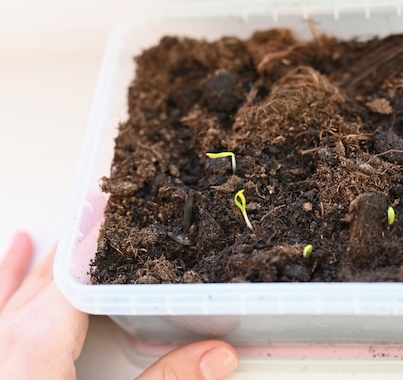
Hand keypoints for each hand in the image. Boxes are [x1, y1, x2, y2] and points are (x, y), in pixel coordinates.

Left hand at [0, 232, 238, 379]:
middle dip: (71, 251)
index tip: (113, 211)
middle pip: (44, 281)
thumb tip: (219, 354)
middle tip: (96, 221)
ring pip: (6, 295)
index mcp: (35, 343)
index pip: (74, 272)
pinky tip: (8, 269)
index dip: (96, 239)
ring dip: (25, 268)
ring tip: (32, 239)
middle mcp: (4, 338)